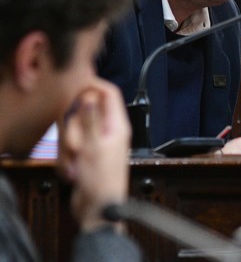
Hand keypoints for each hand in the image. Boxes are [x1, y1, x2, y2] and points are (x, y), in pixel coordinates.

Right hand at [57, 80, 130, 230]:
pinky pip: (71, 146)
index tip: (76, 87)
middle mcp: (109, 131)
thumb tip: (90, 94)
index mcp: (117, 125)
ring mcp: (97, 143)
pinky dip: (68, 157)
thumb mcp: (94, 146)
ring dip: (70, 145)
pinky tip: (73, 169)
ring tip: (76, 160)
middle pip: (85, 111)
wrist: (98, 209)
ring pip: (75, 129)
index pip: (109, 93)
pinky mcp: (86, 154)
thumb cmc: (102, 181)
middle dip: (74, 126)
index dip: (93, 85)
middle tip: (77, 143)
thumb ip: (90, 118)